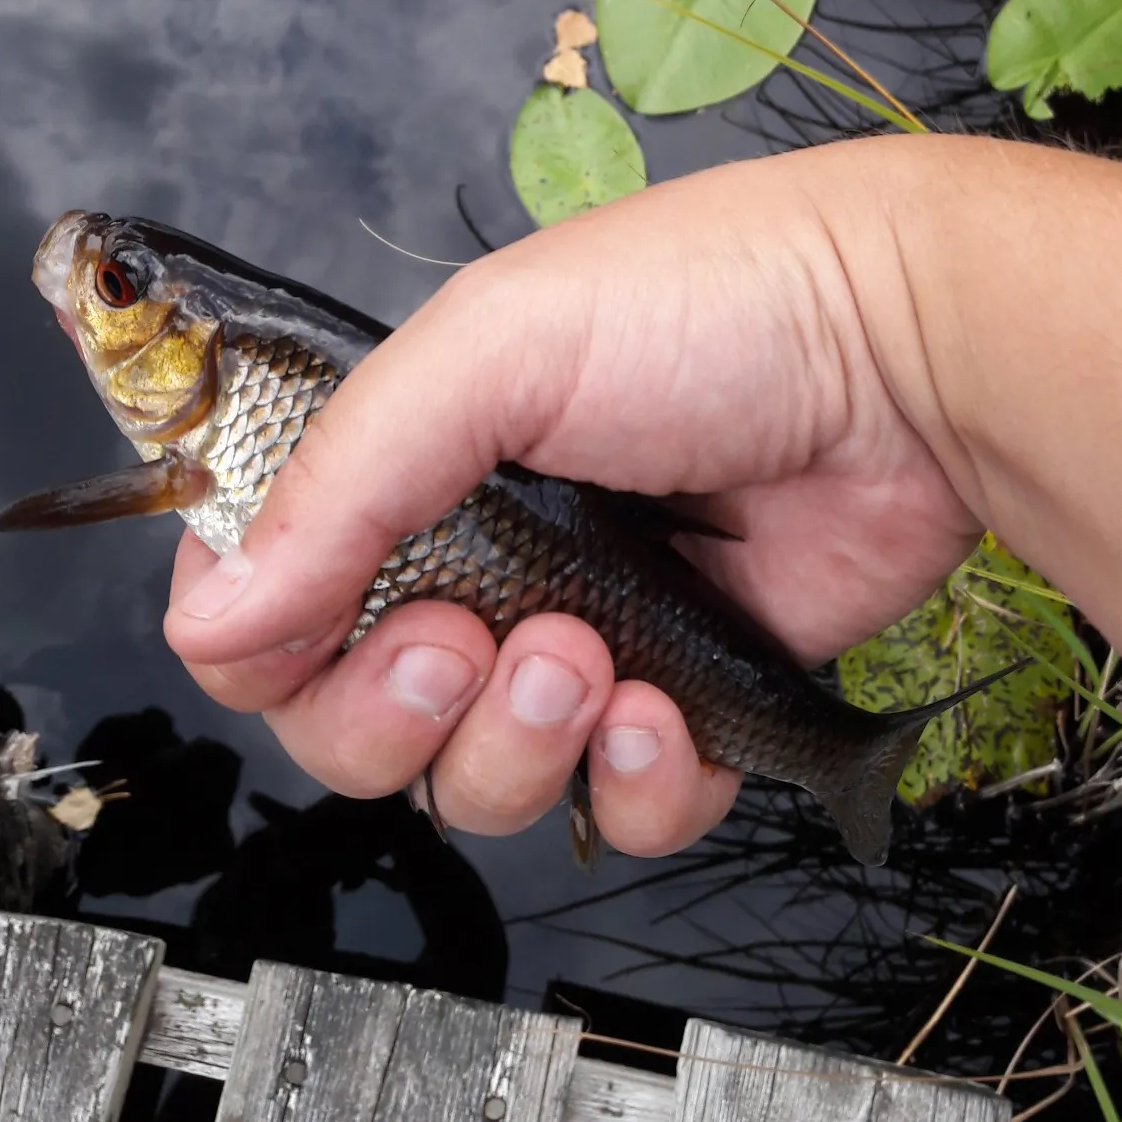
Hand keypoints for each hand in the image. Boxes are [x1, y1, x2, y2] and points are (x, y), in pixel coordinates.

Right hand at [162, 143, 981, 854]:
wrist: (908, 352)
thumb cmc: (709, 307)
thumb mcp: (496, 347)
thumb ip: (341, 479)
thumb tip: (213, 621)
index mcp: (416, 469)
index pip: (275, 604)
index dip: (271, 646)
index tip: (322, 627)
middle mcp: (487, 565)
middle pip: (358, 724)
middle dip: (396, 712)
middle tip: (470, 642)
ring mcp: (587, 642)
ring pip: (480, 785)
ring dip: (517, 748)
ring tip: (594, 658)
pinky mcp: (688, 702)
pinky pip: (619, 814)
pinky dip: (635, 788)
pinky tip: (665, 713)